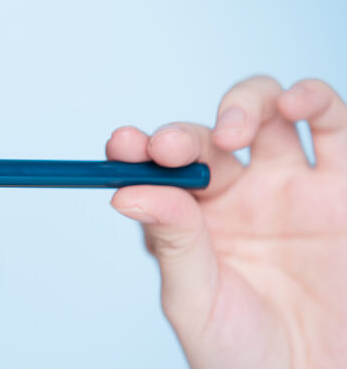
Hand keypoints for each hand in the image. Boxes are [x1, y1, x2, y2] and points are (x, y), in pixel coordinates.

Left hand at [105, 75, 346, 367]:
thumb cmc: (244, 353)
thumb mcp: (195, 300)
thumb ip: (171, 241)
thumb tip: (127, 192)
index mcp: (194, 216)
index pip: (160, 166)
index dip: (138, 148)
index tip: (121, 145)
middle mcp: (240, 192)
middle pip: (210, 133)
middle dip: (188, 132)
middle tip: (170, 148)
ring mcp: (291, 186)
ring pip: (269, 112)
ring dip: (248, 102)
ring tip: (236, 131)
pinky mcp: (342, 189)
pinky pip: (335, 128)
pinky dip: (316, 103)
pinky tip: (298, 106)